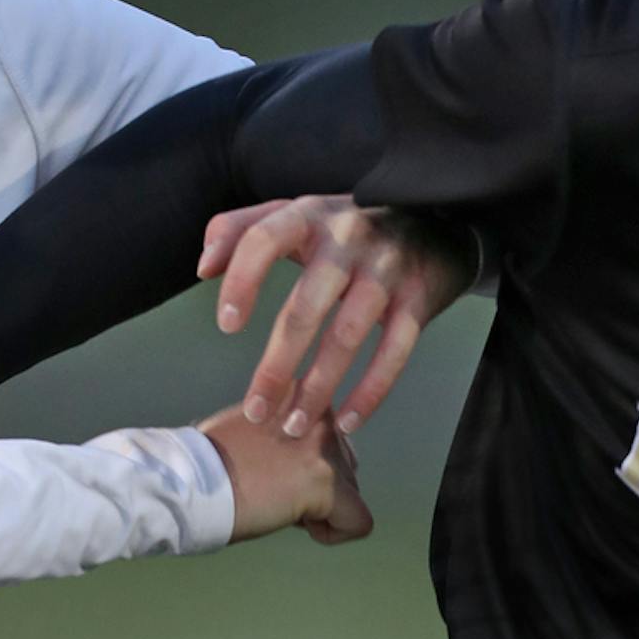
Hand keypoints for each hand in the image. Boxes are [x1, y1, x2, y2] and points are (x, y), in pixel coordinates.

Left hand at [199, 197, 477, 437]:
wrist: (435, 216)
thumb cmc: (346, 227)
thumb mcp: (296, 213)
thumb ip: (241, 229)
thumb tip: (203, 267)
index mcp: (308, 215)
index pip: (263, 240)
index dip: (242, 282)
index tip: (226, 326)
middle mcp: (348, 239)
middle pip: (304, 308)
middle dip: (276, 366)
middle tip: (256, 411)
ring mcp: (386, 270)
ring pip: (347, 337)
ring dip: (318, 388)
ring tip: (294, 425)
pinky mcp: (419, 298)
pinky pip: (394, 353)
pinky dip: (370, 392)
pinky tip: (347, 421)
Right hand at [200, 405, 373, 546]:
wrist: (190, 483)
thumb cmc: (211, 463)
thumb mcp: (256, 424)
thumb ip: (290, 431)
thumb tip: (312, 459)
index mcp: (303, 393)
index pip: (332, 439)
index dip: (305, 466)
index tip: (270, 468)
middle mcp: (321, 414)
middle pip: (346, 468)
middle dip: (316, 488)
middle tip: (272, 489)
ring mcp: (326, 450)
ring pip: (351, 495)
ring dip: (318, 508)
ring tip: (276, 500)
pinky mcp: (328, 485)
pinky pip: (358, 523)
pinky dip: (331, 533)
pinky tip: (294, 521)